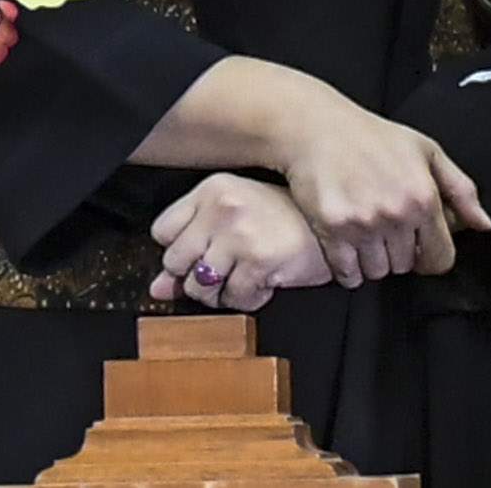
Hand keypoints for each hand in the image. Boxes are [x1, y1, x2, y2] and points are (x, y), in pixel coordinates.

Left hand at [148, 175, 336, 311]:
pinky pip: (233, 300)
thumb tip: (157, 289)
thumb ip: (192, 249)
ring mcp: (239, 234)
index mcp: (212, 189)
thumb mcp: (233, 222)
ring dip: (221, 293)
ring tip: (245, 278)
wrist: (332, 225)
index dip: (180, 252)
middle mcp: (221, 207)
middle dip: (197, 277)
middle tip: (225, 271)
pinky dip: (247, 300)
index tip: (201, 254)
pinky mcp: (258, 260)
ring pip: (199, 287)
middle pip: (175, 261)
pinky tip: (264, 282)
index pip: (162, 232)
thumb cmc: (284, 220)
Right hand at [272, 92, 489, 284]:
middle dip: (399, 253)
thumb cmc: (373, 138)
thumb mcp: (427, 152)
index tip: (419, 246)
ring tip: (365, 232)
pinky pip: (347, 274)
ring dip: (373, 261)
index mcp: (423, 196)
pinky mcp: (332, 230)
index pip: (440, 258)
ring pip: (378, 272)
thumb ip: (461, 190)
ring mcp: (363, 223)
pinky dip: (348, 268)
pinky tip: (346, 244)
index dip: (431, 255)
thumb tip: (483, 224)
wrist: (318, 127)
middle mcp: (396, 213)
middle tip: (386, 227)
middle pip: (406, 267)